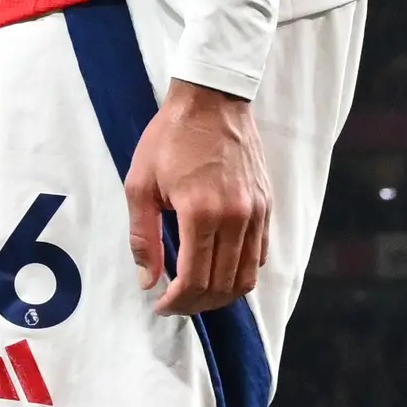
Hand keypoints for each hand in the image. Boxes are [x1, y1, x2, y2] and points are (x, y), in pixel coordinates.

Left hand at [123, 78, 267, 315]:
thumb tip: (147, 280)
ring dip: (221, 295)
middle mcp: (236, 216)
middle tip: (174, 304)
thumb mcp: (140, 185)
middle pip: (222, 285)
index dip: (176, 302)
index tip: (160, 306)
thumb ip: (143, 237)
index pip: (195, 279)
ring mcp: (256, 212)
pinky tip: (217, 270)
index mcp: (201, 212)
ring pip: (247, 276)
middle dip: (195, 304)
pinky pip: (260, 254)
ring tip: (196, 294)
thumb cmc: (169, 138)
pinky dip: (241, 273)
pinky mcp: (267, 205)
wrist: (211, 100)